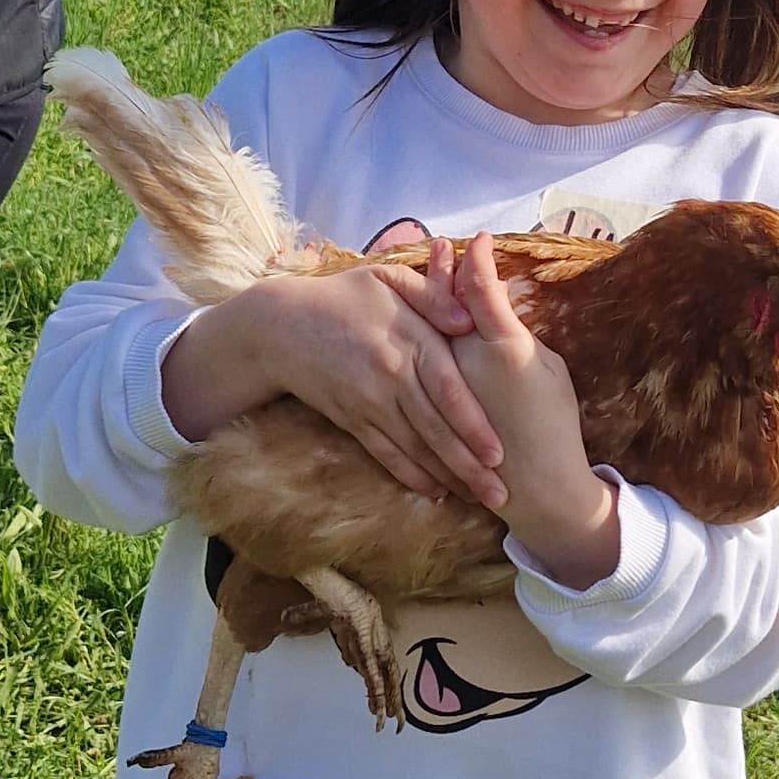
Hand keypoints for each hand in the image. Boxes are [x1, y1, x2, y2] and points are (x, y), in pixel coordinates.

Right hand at [160, 259, 507, 506]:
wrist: (279, 326)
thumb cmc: (343, 297)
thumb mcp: (387, 278)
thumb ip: (432, 294)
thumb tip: (469, 318)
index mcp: (406, 340)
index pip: (446, 388)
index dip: (473, 423)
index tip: (498, 453)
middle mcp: (388, 377)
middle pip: (434, 428)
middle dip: (468, 465)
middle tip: (500, 495)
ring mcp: (368, 403)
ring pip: (413, 448)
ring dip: (447, 477)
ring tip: (478, 500)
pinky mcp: (351, 420)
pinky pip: (385, 454)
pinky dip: (411, 476)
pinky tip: (436, 492)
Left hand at [446, 234, 620, 586]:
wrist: (534, 483)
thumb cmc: (553, 423)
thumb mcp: (547, 369)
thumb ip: (516, 334)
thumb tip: (495, 306)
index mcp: (502, 348)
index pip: (483, 289)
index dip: (480, 260)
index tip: (481, 240)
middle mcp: (466, 360)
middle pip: (446, 302)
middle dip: (445, 269)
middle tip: (442, 244)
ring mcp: (444, 382)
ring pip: (427, 328)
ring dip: (426, 295)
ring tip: (426, 267)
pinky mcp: (431, 403)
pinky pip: (418, 363)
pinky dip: (416, 337)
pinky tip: (414, 320)